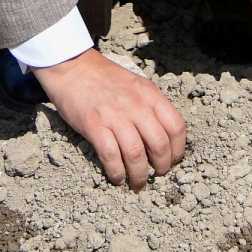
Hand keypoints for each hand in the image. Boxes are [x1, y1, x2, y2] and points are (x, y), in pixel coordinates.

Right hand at [34, 49, 187, 189]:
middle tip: (158, 175)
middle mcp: (136, 105)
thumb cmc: (105, 78)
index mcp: (150, 95)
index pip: (176, 126)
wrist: (73, 67)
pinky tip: (117, 178)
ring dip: (139, 175)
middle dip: (162, 166)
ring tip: (138, 184)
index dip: (178, 149)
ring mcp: (115, 116)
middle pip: (159, 144)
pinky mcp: (94, 126)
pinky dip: (117, 172)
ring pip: (136, 155)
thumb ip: (150, 105)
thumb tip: (162, 134)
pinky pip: (111, 156)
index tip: (174, 160)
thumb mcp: (136, 84)